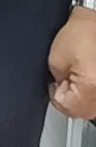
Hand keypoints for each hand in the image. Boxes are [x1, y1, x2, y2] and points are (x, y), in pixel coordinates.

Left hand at [50, 8, 95, 122]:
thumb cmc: (81, 35)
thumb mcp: (55, 61)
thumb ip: (57, 83)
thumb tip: (60, 94)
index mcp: (90, 87)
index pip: (66, 107)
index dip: (56, 94)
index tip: (56, 82)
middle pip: (82, 112)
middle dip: (70, 99)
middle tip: (67, 80)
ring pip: (92, 109)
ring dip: (82, 99)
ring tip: (79, 78)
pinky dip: (91, 94)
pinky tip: (88, 80)